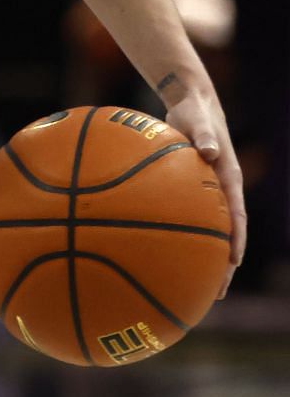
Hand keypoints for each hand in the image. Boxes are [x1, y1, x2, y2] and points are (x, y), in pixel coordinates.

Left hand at [163, 86, 245, 297]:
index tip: (234, 263)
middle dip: (223, 264)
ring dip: (204, 258)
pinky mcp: (192, 189)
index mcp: (229, 177)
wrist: (191, 104)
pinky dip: (180, 236)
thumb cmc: (194, 111)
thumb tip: (209, 152)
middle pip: (226, 233)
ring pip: (208, 231)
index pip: (237, 214)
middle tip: (216, 292)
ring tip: (193, 286)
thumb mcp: (198, 120)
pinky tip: (160, 253)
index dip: (236, 239)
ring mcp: (209, 191)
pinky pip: (188, 218)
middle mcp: (222, 189)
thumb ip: (203, 135)